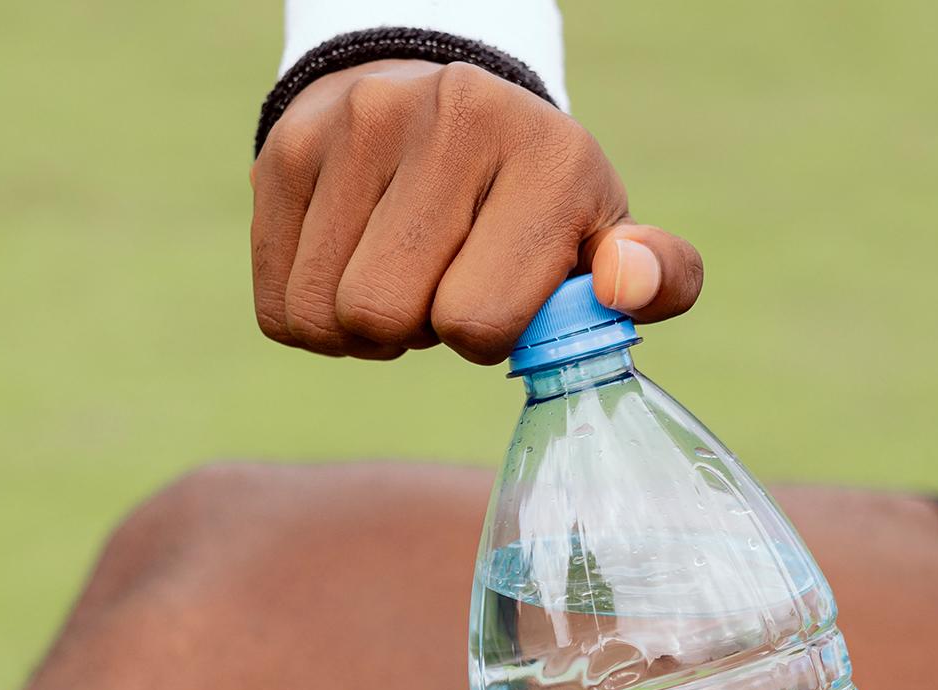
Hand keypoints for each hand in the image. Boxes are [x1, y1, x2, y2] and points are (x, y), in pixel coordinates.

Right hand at [250, 60, 702, 362]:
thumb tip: (628, 286)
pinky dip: (310, 316)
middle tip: (438, 290)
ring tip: (397, 277)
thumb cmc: (531, 199)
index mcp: (544, 151)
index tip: (497, 296)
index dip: (485, 336)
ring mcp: (355, 125)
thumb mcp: (602, 231)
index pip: (478, 320)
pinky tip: (348, 269)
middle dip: (412, 333)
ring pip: (322, 316)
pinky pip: (278, 305)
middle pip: (381, 315)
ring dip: (357, 331)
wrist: (435, 106)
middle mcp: (448, 117)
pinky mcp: (286, 150)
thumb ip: (659, 275)